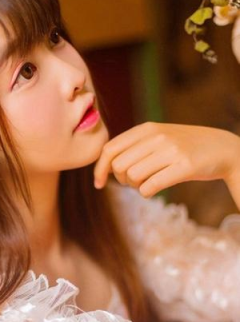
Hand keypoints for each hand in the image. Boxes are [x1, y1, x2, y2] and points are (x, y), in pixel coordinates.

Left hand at [93, 122, 239, 196]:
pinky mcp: (185, 167)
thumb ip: (133, 146)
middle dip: (120, 180)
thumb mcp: (159, 138)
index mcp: (147, 128)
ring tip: (146, 184)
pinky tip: (153, 190)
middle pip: (118, 166)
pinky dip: (146, 193)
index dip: (99, 169)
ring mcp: (172, 151)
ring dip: (135, 187)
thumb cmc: (185, 147)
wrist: (223, 148)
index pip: (110, 149)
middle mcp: (158, 137)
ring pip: (132, 176)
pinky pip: (150, 186)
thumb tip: (103, 165)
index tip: (98, 183)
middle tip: (133, 182)